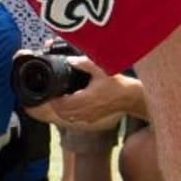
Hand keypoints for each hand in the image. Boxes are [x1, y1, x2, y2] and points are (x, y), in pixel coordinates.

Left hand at [25, 61, 146, 128]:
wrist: (129, 97)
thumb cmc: (116, 84)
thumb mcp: (100, 69)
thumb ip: (84, 63)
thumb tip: (70, 60)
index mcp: (85, 99)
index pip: (62, 104)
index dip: (53, 100)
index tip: (50, 93)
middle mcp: (86, 111)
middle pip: (62, 113)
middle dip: (55, 105)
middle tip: (53, 95)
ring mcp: (89, 117)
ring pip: (68, 118)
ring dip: (62, 111)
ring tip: (60, 100)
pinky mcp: (93, 119)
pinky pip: (76, 120)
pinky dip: (70, 114)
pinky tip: (71, 105)